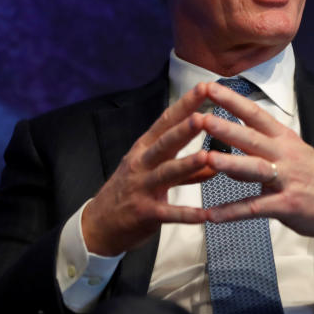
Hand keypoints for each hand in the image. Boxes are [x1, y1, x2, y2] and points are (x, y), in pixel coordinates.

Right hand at [81, 83, 214, 255]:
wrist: (99, 225)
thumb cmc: (129, 192)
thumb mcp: (153, 173)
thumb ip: (186, 169)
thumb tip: (215, 162)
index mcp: (144, 149)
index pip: (166, 121)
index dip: (185, 105)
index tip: (205, 88)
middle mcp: (142, 164)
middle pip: (165, 143)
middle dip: (184, 130)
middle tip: (204, 117)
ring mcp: (142, 187)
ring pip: (166, 173)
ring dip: (187, 165)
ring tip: (207, 157)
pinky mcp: (144, 212)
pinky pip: (168, 213)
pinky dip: (186, 214)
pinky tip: (204, 214)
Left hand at [198, 82, 313, 237]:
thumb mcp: (294, 152)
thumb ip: (265, 144)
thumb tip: (235, 133)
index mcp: (285, 139)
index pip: (256, 115)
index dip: (233, 101)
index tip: (210, 88)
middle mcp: (285, 155)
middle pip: (253, 138)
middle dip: (227, 127)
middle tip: (202, 118)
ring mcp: (287, 180)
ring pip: (255, 169)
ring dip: (230, 163)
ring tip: (206, 158)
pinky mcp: (287, 205)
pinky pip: (255, 208)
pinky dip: (232, 212)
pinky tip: (211, 215)